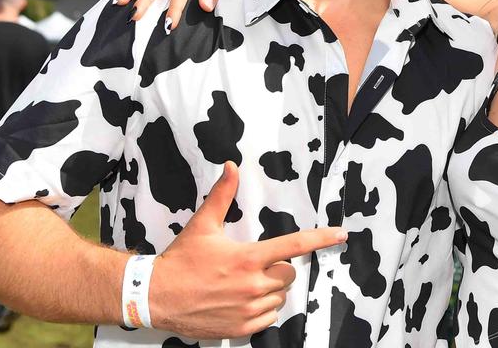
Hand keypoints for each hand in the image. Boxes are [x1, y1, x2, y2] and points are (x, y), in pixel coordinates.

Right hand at [149, 162, 346, 338]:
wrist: (156, 297)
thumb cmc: (181, 260)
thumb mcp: (203, 225)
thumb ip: (222, 196)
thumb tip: (232, 167)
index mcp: (248, 258)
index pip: (294, 245)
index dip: (321, 238)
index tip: (341, 234)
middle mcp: (253, 285)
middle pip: (288, 274)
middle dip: (277, 268)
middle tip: (253, 265)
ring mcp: (248, 310)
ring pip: (280, 297)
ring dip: (269, 290)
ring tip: (242, 284)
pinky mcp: (242, 329)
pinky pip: (268, 318)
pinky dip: (261, 310)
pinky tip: (241, 301)